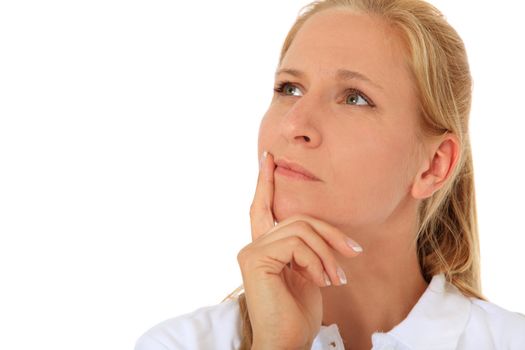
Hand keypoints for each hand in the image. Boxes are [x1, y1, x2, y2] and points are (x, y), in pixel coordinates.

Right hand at [237, 150, 362, 348]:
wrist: (287, 342)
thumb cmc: (298, 313)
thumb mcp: (309, 273)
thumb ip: (307, 248)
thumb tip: (320, 232)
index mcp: (264, 247)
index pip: (263, 207)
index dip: (266, 181)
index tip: (268, 157)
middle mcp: (253, 245)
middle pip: (297, 218)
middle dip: (330, 233)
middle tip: (354, 252)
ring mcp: (251, 250)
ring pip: (300, 228)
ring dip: (327, 252)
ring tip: (336, 277)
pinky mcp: (255, 258)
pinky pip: (296, 243)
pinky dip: (316, 260)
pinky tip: (322, 280)